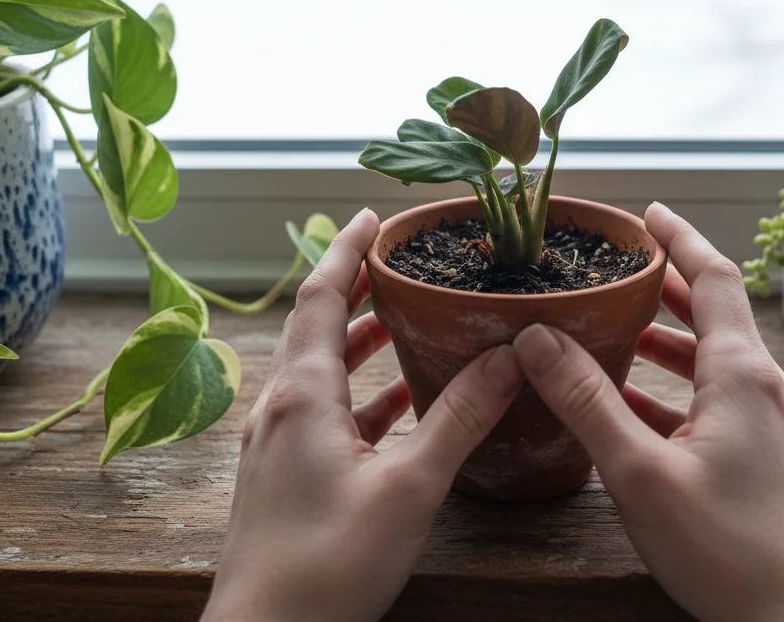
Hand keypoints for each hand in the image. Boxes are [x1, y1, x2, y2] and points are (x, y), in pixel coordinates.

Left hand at [203, 209, 523, 621]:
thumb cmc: (329, 568)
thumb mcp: (410, 486)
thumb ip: (461, 417)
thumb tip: (508, 356)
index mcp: (302, 395)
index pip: (322, 296)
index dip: (348, 250)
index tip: (375, 215)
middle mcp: (279, 409)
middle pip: (316, 325)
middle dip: (355, 287)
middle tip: (399, 261)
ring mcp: (275, 445)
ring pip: (318, 370)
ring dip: (357, 340)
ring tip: (404, 320)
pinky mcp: (282, 477)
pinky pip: (321, 413)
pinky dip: (359, 394)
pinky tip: (399, 405)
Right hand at [509, 203, 783, 621]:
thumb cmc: (728, 552)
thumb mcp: (641, 474)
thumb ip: (587, 403)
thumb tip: (540, 338)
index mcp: (743, 376)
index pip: (715, 278)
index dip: (679, 239)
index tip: (649, 212)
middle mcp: (768, 390)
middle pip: (716, 315)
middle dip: (668, 286)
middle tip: (621, 267)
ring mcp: (775, 427)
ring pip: (717, 363)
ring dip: (670, 341)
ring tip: (619, 331)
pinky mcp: (772, 461)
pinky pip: (721, 405)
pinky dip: (679, 392)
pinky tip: (637, 410)